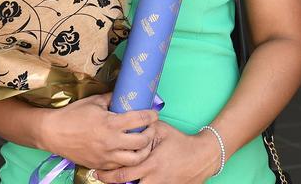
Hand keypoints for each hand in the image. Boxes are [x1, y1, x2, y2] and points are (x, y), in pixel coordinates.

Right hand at [38, 93, 157, 171]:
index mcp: (111, 123)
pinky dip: (128, 160)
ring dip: (143, 151)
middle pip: (142, 142)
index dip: (151, 115)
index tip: (154, 113)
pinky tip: (127, 152)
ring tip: (143, 144)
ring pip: (135, 160)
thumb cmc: (72, 115)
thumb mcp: (93, 101)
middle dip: (151, 134)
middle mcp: (111, 142)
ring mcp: (106, 156)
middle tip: (150, 128)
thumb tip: (124, 94)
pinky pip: (121, 166)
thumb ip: (111, 98)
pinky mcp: (100, 165)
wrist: (53, 133)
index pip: (139, 119)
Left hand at [94, 120, 219, 183]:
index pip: (123, 174)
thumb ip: (145, 128)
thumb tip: (129, 122)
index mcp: (150, 164)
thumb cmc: (181, 142)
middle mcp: (154, 178)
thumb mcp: (162, 131)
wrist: (202, 157)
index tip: (97, 171)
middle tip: (100, 177)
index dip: (107, 175)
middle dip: (110, 183)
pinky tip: (133, 182)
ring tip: (113, 181)